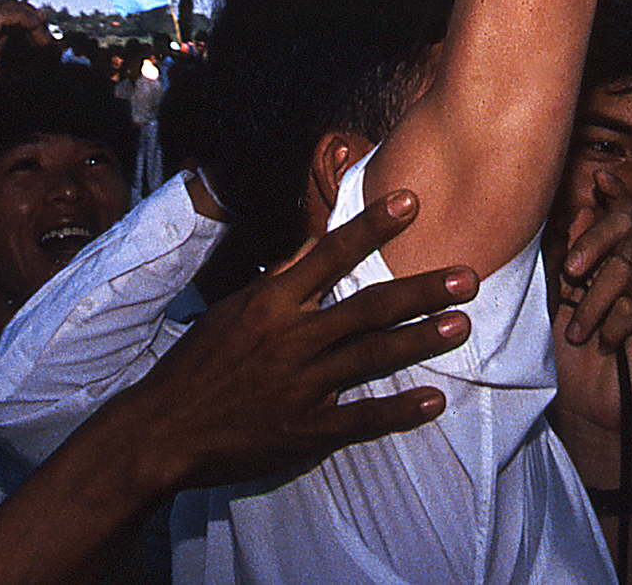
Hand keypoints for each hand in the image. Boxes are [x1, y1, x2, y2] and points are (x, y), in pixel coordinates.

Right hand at [0, 0, 50, 127]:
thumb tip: (15, 30)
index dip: (18, 13)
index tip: (38, 24)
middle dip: (26, 15)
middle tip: (44, 31)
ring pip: (3, 8)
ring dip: (28, 19)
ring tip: (43, 39)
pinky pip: (3, 16)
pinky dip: (23, 19)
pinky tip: (35, 31)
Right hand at [127, 187, 474, 492]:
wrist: (163, 430)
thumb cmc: (197, 363)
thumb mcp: (231, 309)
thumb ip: (279, 278)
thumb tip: (313, 242)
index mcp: (271, 302)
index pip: (330, 254)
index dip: (373, 227)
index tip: (412, 202)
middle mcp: (291, 338)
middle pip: (369, 307)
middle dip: (421, 290)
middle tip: (468, 277)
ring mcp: (301, 385)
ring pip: (372, 356)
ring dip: (420, 340)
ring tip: (461, 325)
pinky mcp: (304, 430)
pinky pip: (360, 418)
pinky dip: (397, 411)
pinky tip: (432, 402)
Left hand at [546, 177, 631, 455]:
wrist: (580, 403)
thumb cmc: (564, 352)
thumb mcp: (555, 299)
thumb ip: (566, 258)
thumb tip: (579, 210)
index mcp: (605, 263)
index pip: (617, 219)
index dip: (614, 195)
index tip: (602, 177)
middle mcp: (631, 273)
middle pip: (621, 230)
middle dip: (592, 241)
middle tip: (569, 272)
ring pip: (620, 271)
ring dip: (590, 304)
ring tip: (577, 333)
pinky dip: (610, 325)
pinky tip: (603, 345)